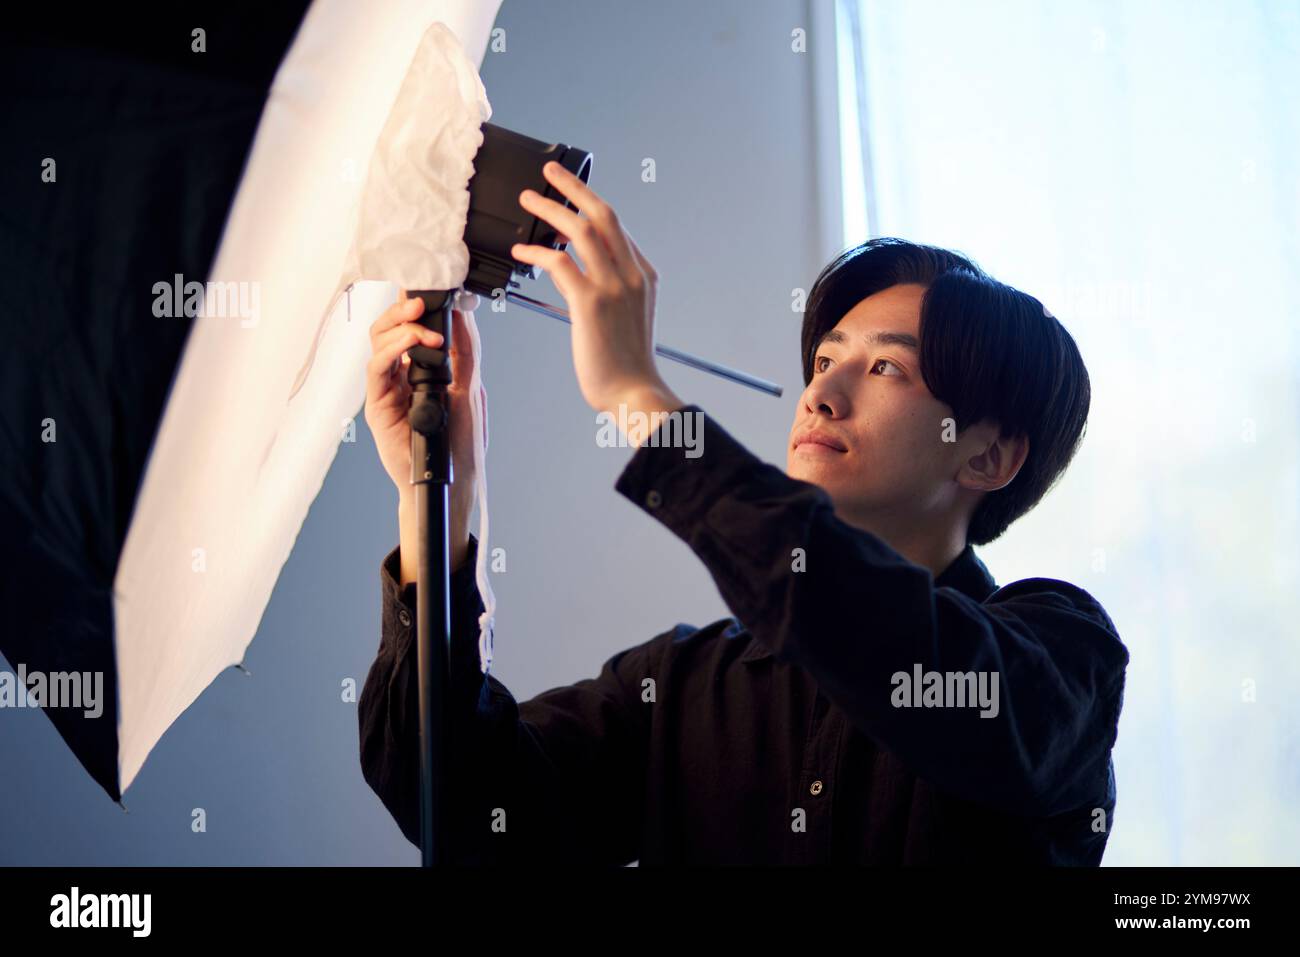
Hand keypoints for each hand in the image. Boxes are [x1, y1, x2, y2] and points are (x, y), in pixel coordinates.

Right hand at [364, 291, 487, 572]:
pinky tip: (410, 346)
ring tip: (423, 323)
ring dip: (400, 325)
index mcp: (423, 369)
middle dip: (404, 308)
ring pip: (379, 342)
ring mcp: (387, 389)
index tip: (434, 285)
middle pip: (390, 328)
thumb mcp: (471, 390)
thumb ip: (465, 355)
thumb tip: (464, 316)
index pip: (414, 327)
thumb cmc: (460, 446)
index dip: (418, 305)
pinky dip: (392, 351)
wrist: (451, 483)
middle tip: (424, 300)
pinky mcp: (378, 406)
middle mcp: (402, 375)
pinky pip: (376, 368)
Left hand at [510, 161, 673, 415]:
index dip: (591, 205)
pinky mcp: (590, 303)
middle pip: (603, 214)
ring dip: (551, 209)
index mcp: (643, 276)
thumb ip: (607, 290)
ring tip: (529, 200)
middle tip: (551, 172)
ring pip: (581, 230)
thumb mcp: (627, 317)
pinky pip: (560, 263)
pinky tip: (522, 252)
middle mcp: (632, 274)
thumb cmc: (626, 364)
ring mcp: (613, 286)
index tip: (571, 195)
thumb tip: (573, 272)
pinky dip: (537, 252)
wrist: (634, 393)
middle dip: (575, 187)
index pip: (617, 228)